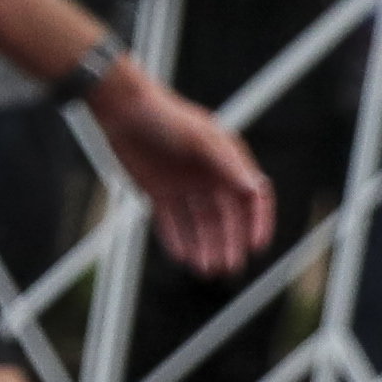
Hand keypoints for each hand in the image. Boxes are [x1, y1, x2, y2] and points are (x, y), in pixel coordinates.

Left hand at [99, 65, 271, 277]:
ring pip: (198, 223)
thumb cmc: (167, 119)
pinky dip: (176, 239)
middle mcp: (209, 175)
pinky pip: (170, 221)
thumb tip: (254, 189)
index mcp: (228, 161)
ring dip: (204, 246)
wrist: (124, 112)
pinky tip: (182, 257)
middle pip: (225, 216)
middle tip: (228, 268)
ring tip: (205, 269)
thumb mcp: (201, 141)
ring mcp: (183, 184)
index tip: (256, 246)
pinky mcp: (157, 190)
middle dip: (228, 242)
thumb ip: (228, 166)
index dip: (257, 221)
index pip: (252, 197)